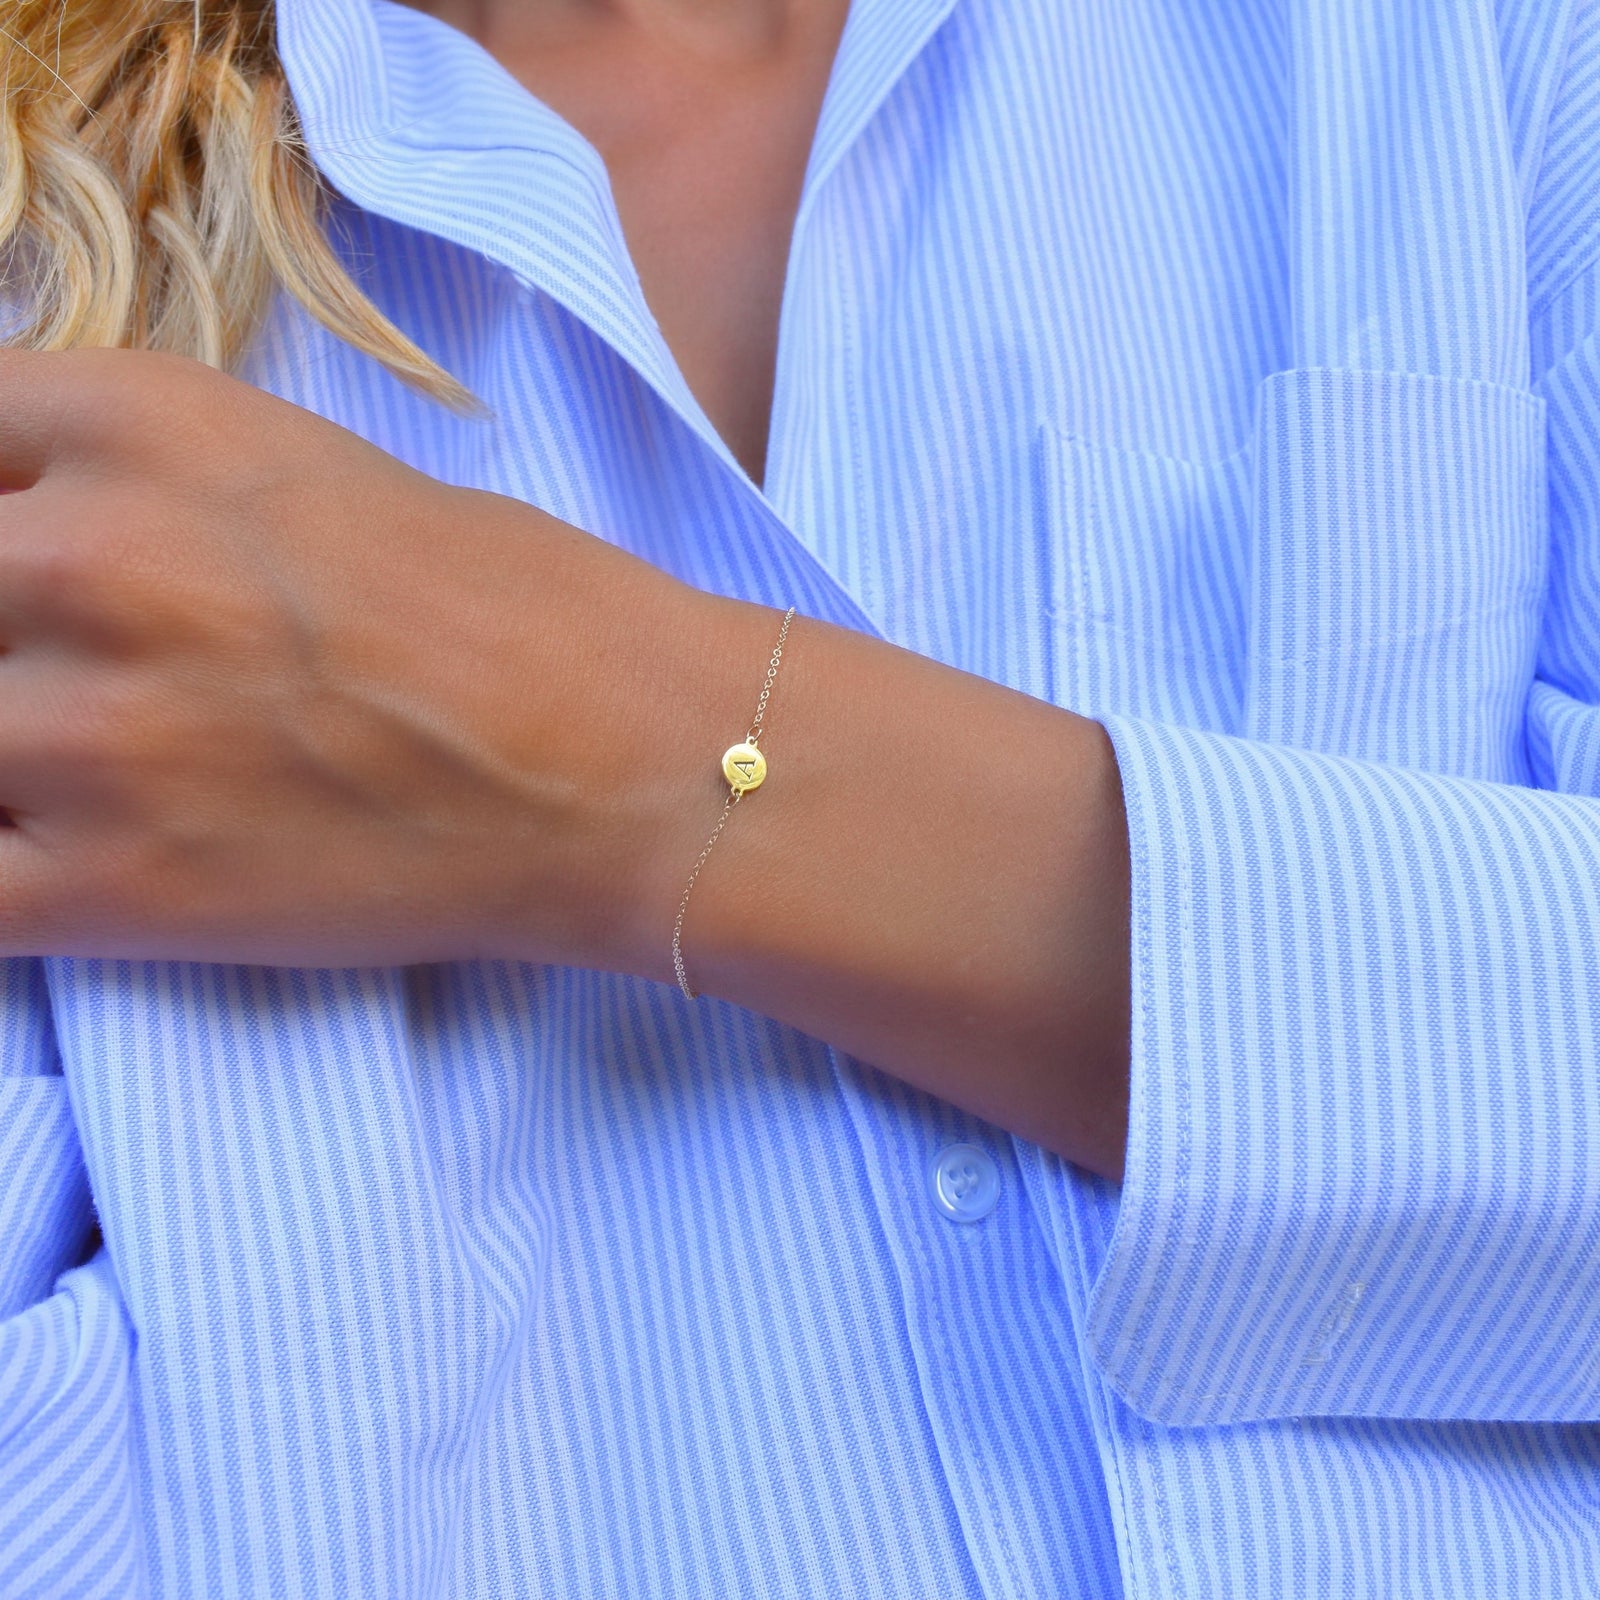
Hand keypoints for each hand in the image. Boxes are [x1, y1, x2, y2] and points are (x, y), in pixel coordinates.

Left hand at [0, 347, 711, 967]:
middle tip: (86, 686)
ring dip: (10, 761)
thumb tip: (63, 545)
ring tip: (112, 779)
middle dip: (8, 639)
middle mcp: (90, 559)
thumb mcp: (326, 481)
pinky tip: (65, 867)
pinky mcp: (114, 891)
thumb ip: (159, 497)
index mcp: (149, 426)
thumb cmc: (529, 612)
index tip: (35, 575)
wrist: (631, 767)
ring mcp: (89, 732)